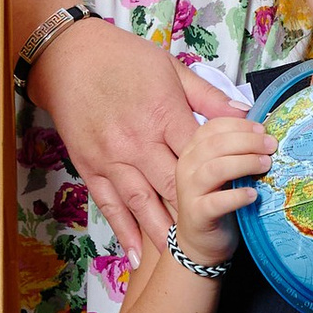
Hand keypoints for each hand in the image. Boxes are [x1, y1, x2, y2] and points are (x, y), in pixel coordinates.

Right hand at [28, 15, 235, 255]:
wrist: (67, 57)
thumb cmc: (123, 57)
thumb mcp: (171, 68)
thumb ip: (207, 97)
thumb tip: (244, 115)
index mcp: (162, 115)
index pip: (201, 154)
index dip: (228, 169)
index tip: (245, 184)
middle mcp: (137, 143)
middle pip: (176, 185)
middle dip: (201, 207)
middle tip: (225, 230)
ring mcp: (111, 159)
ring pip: (143, 204)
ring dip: (163, 231)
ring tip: (183, 253)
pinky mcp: (90, 168)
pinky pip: (109, 207)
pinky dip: (124, 233)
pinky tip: (137, 255)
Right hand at [169, 112, 273, 262]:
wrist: (200, 242)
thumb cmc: (218, 201)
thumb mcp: (224, 170)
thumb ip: (235, 151)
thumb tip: (265, 134)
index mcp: (192, 151)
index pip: (212, 127)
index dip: (239, 125)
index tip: (262, 130)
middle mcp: (186, 167)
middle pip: (215, 144)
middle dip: (247, 141)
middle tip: (271, 146)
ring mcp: (189, 191)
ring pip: (215, 168)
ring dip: (244, 163)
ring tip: (265, 165)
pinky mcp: (197, 214)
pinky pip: (216, 202)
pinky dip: (237, 196)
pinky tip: (254, 195)